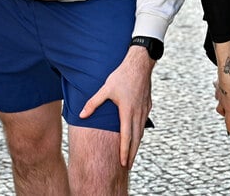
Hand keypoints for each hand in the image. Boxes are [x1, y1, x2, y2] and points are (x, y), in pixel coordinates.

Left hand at [79, 46, 153, 167]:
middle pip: (136, 139)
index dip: (124, 151)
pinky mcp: (147, 105)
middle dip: (132, 153)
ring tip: (132, 154)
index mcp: (127, 112)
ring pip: (141, 132)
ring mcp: (144, 109)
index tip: (123, 163)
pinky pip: (144, 123)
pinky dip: (141, 132)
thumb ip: (93, 103)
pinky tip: (138, 135)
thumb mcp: (105, 89)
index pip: (126, 137)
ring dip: (137, 144)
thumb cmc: (121, 75)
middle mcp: (138, 113)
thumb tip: (81, 115)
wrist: (140, 63)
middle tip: (128, 165)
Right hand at [213, 75, 229, 134]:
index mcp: (228, 107)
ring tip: (225, 101)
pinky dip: (220, 90)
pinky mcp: (218, 85)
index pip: (228, 120)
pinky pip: (217, 89)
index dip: (229, 126)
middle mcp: (222, 101)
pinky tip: (223, 87)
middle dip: (223, 114)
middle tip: (227, 114)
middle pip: (220, 111)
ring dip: (221, 102)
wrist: (226, 75)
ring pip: (218, 100)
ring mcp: (219, 93)